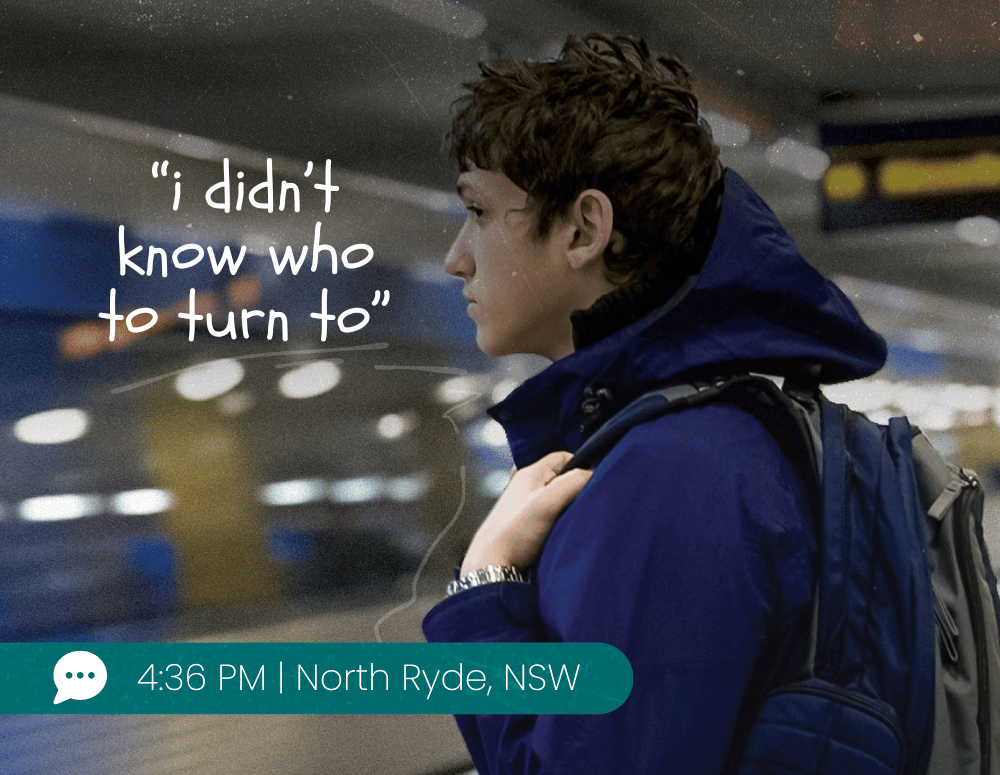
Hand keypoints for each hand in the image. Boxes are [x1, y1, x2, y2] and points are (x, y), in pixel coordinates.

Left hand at [460, 451, 592, 575]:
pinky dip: (562, 521)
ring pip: (559, 499)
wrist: (492, 565)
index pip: (561, 458)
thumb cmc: (512, 533)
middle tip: (587, 501)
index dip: (580, 465)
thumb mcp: (546, 503)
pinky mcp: (530, 526)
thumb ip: (571, 483)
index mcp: (529, 475)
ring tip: (576, 518)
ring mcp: (528, 507)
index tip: (592, 481)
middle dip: (577, 488)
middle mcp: (528, 488)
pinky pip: (553, 516)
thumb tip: (593, 474)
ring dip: (570, 507)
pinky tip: (565, 530)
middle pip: (562, 479)